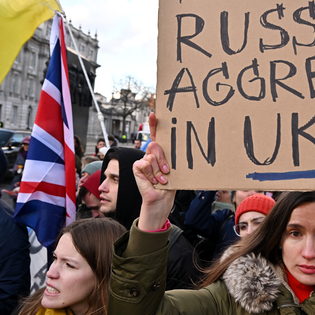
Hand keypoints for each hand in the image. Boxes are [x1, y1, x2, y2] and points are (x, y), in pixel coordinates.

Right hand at [133, 113, 174, 230]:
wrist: (161, 201)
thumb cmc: (169, 187)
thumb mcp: (174, 171)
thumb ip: (171, 160)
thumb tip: (177, 152)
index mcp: (160, 155)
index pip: (156, 136)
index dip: (154, 125)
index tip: (154, 113)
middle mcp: (150, 156)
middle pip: (155, 145)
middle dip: (162, 158)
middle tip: (167, 171)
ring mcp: (143, 162)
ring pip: (150, 156)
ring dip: (158, 170)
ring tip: (161, 180)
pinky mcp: (137, 169)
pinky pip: (143, 163)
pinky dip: (150, 174)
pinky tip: (154, 181)